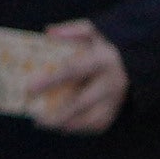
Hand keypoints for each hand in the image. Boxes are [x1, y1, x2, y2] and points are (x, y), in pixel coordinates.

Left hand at [16, 22, 131, 137]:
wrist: (129, 68)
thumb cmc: (99, 51)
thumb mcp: (92, 34)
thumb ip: (73, 30)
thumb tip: (49, 33)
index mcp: (103, 61)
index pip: (73, 71)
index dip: (50, 80)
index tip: (29, 87)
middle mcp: (110, 83)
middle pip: (80, 103)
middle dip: (56, 114)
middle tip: (35, 118)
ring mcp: (112, 103)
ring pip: (85, 120)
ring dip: (62, 124)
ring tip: (42, 122)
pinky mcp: (110, 117)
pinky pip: (89, 127)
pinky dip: (73, 128)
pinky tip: (60, 125)